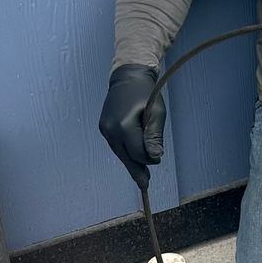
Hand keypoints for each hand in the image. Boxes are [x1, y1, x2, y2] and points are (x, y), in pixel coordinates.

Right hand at [99, 65, 165, 187]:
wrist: (127, 76)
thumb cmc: (146, 93)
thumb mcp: (157, 112)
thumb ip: (154, 136)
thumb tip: (155, 158)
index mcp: (124, 126)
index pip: (138, 153)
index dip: (150, 159)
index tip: (158, 158)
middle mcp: (110, 130)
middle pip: (127, 158)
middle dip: (138, 170)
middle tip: (145, 186)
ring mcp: (104, 130)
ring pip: (120, 154)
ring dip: (132, 162)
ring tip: (141, 177)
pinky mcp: (103, 128)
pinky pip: (116, 146)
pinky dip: (125, 152)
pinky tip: (133, 158)